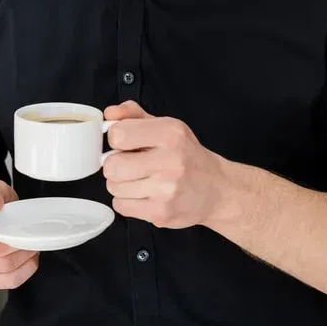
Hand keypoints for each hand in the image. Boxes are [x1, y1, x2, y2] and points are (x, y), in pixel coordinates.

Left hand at [103, 101, 231, 228]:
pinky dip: (127, 201)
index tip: (124, 143)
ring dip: (121, 184)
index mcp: (170, 133)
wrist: (217, 190)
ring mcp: (166, 189)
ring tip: (140, 180)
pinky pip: (121, 205)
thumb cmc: (187, 156)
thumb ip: (135, 115)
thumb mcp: (167, 127)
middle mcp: (170, 160)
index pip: (118, 134)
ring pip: (113, 187)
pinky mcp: (161, 212)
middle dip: (115, 165)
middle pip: (112, 165)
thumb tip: (109, 113)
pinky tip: (143, 194)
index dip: (115, 139)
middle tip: (128, 165)